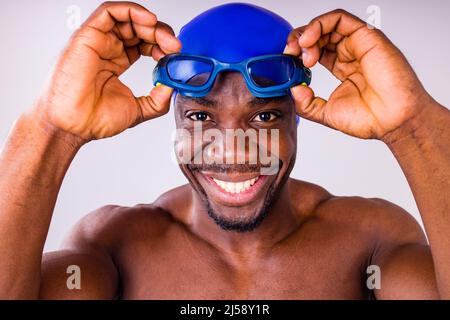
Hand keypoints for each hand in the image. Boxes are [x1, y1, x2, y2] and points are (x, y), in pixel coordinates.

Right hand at [33, 1, 180, 141]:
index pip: (144, 44)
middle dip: (160, 34)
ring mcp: (97, 42)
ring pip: (126, 18)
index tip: (175, 57)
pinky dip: (131, 11)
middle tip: (174, 47)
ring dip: (150, 23)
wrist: (74, 126)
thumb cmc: (94, 119)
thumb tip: (172, 87)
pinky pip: (109, 12)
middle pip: (138, 29)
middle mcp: (107, 49)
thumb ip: (157, 100)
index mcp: (117, 63)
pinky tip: (148, 21)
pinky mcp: (87, 36)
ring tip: (164, 38)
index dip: (162, 47)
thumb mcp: (137, 110)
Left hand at [284, 9, 435, 140]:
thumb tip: (293, 89)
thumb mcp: (326, 114)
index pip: (314, 50)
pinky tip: (309, 40)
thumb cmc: (370, 119)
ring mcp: (358, 44)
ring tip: (301, 49)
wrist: (393, 122)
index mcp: (341, 67)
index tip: (288, 63)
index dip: (297, 53)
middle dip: (298, 41)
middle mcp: (349, 53)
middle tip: (290, 54)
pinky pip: (340, 19)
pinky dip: (320, 24)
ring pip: (327, 24)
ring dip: (307, 33)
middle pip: (318, 35)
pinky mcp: (367, 36)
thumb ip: (306, 104)